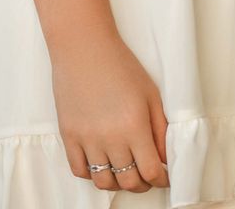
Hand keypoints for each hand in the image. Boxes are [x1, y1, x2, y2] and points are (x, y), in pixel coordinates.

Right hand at [50, 34, 170, 193]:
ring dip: (118, 182)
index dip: (162, 179)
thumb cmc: (121, 67)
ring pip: (103, 181)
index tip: (166, 177)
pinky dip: (93, 175)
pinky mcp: (68, 136)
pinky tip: (103, 165)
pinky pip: (80, 170)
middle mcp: (110, 138)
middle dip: (142, 184)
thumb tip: (166, 157)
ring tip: (126, 173)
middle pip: (128, 181)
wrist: (84, 50)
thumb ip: (160, 129)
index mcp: (135, 126)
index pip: (151, 170)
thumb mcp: (151, 95)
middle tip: (148, 178)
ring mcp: (86, 139)